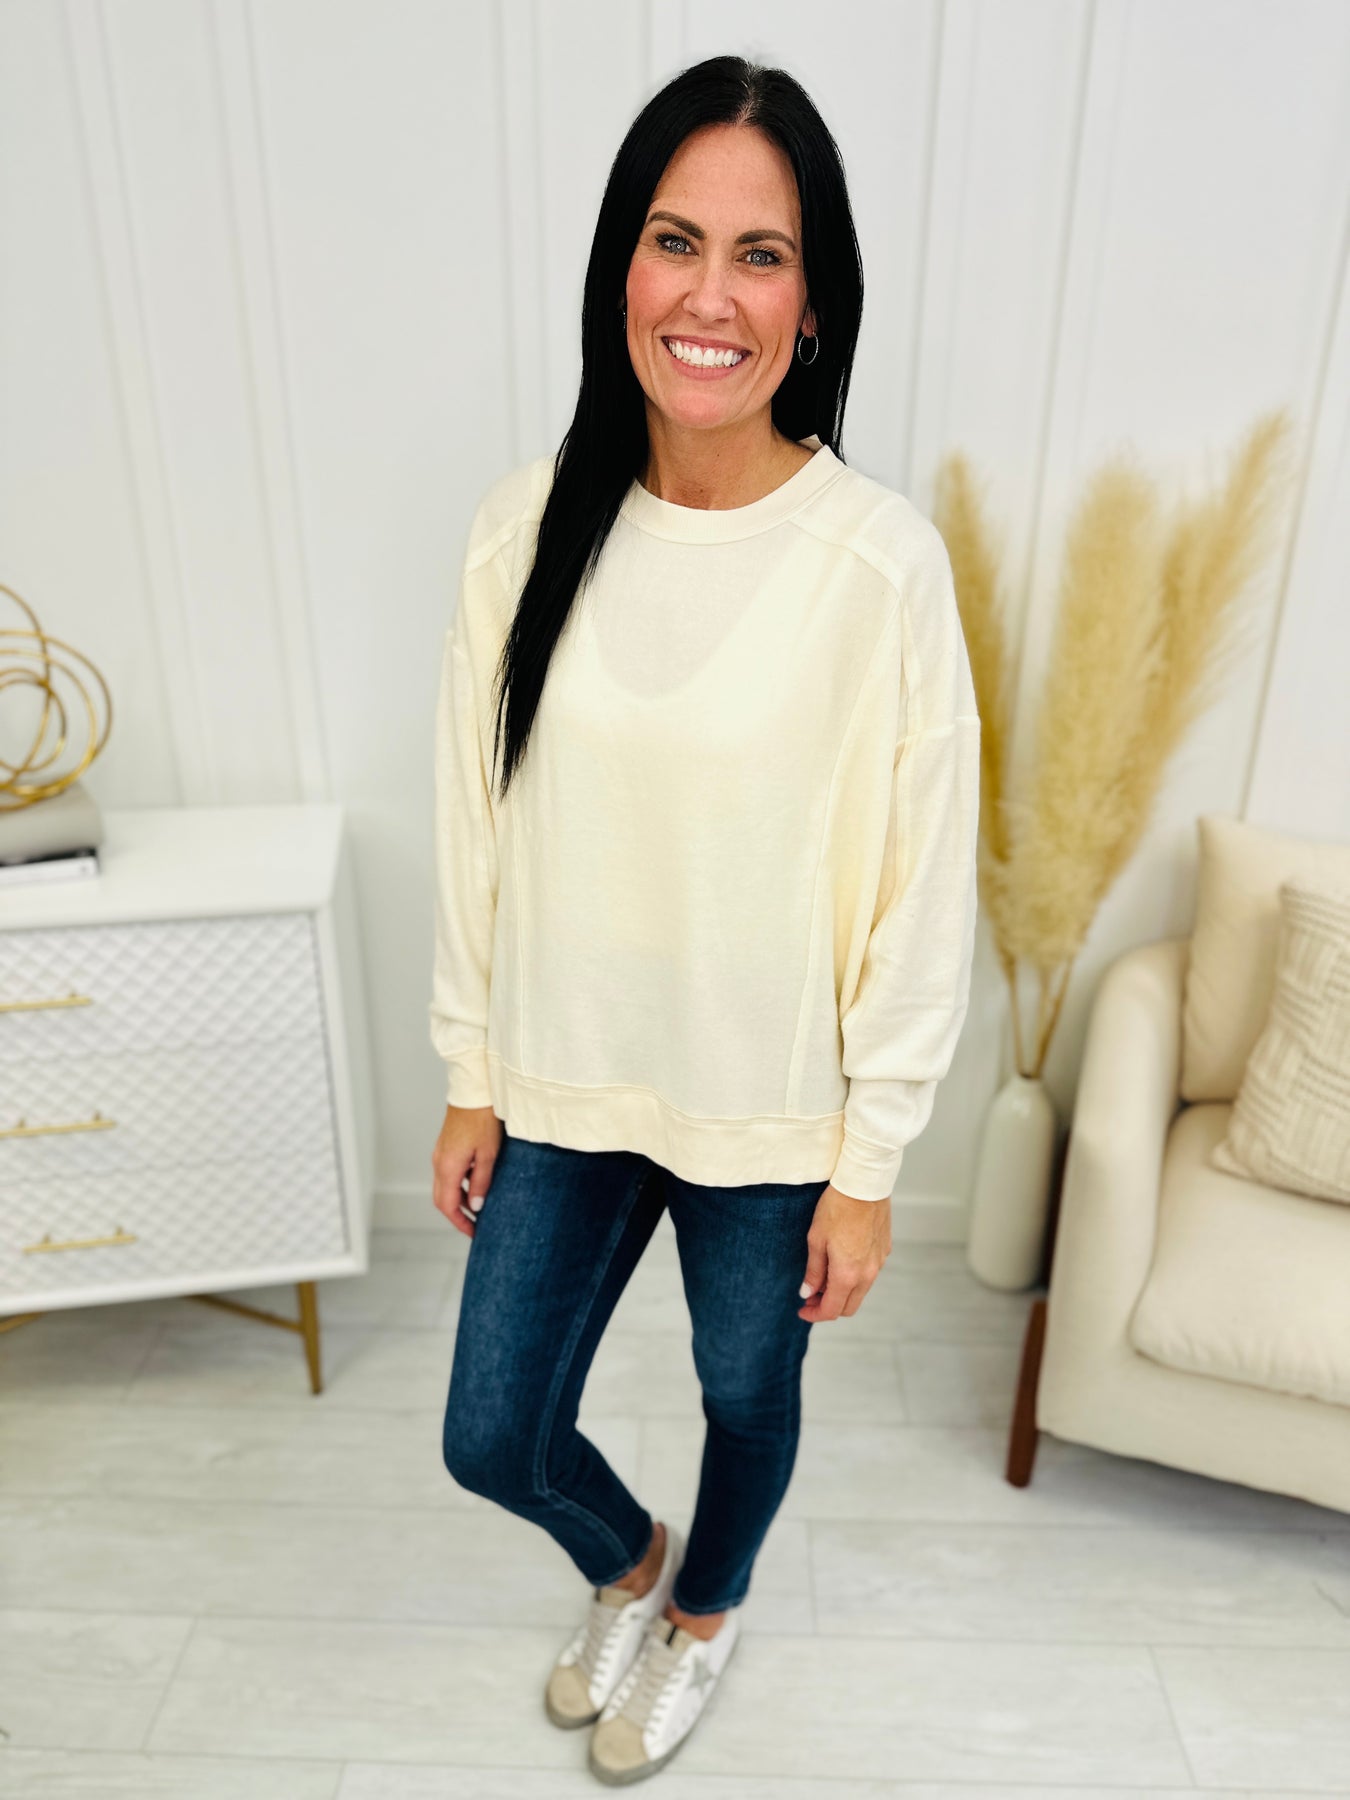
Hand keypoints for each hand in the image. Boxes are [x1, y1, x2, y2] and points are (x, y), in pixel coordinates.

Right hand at [431, 1104, 500, 1237]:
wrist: (474, 1091)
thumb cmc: (483, 1120)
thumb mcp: (488, 1154)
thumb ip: (481, 1182)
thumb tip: (476, 1206)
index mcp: (447, 1167)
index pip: (447, 1205)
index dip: (460, 1222)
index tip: (474, 1233)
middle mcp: (439, 1162)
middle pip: (442, 1198)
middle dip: (457, 1214)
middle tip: (476, 1225)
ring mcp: (440, 1154)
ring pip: (444, 1186)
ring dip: (458, 1199)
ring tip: (479, 1207)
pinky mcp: (446, 1147)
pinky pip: (448, 1173)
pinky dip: (458, 1185)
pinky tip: (476, 1183)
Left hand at [797, 1184, 891, 1320]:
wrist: (864, 1184)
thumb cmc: (836, 1208)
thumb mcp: (816, 1240)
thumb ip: (813, 1271)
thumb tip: (808, 1293)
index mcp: (847, 1275)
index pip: (832, 1310)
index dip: (815, 1314)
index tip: (802, 1310)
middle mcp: (867, 1274)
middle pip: (849, 1307)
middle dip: (829, 1307)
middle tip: (811, 1296)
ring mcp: (879, 1263)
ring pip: (860, 1292)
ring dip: (842, 1292)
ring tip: (824, 1277)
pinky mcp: (884, 1251)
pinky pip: (869, 1275)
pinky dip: (854, 1278)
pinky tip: (841, 1262)